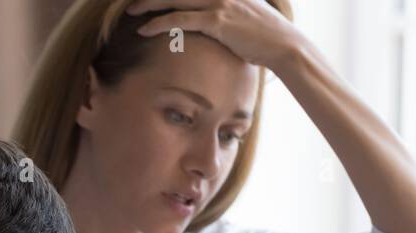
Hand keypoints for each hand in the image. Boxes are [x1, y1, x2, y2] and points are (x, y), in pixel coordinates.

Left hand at [126, 0, 300, 72]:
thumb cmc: (264, 36)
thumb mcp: (246, 14)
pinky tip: (145, 29)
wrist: (284, 45)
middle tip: (134, 1)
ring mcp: (219, 2)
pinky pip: (181, 19)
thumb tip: (215, 20)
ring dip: (149, 4)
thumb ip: (228, 10)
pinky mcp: (217, 20)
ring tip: (132, 12)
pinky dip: (160, 23)